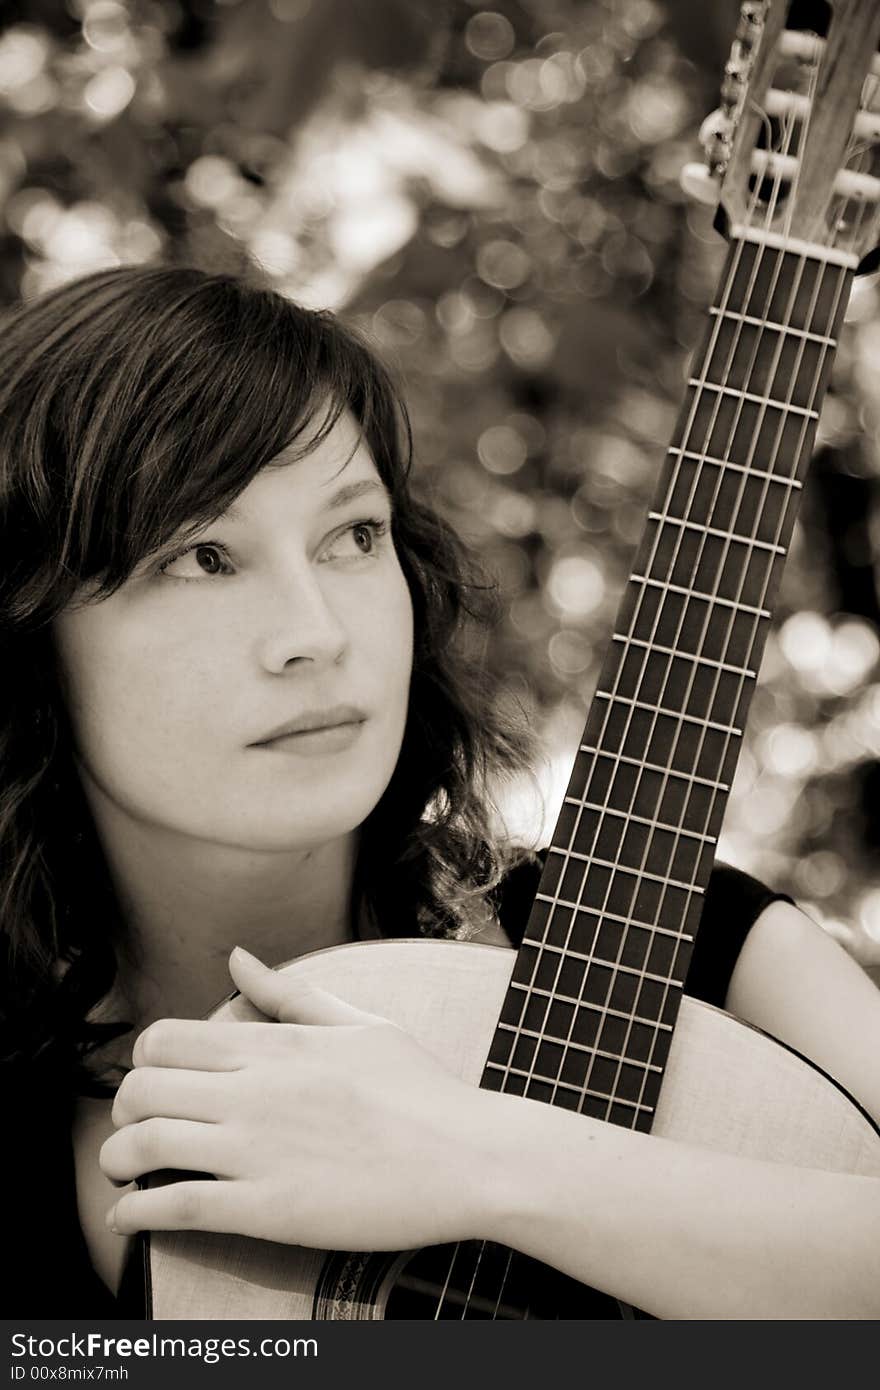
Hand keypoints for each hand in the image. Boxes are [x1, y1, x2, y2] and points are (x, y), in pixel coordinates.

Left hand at [99, 947, 504, 1249]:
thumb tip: (238, 957)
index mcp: (276, 1044)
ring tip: (121, 1172)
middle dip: (121, 1111)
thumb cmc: (420, 1089)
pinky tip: (128, 1220)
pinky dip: (136, 1214)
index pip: (166, 1039)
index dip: (142, 1062)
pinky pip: (176, 1208)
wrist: (467, 1158)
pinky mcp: (268, 1209)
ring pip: (145, 1146)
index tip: (152, 1082)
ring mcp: (258, 1151)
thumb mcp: (358, 1025)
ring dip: (117, 1162)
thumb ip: (289, 994)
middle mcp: (255, 1091)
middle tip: (131, 1127)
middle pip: (141, 1089)